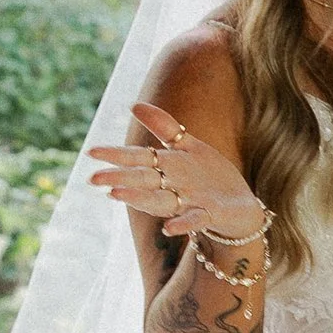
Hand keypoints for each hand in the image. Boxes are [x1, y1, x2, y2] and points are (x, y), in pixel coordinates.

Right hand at [88, 102, 265, 239]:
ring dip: (140, 198)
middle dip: (120, 178)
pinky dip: (183, 224)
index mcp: (167, 167)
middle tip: (93, 179)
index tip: (91, 152)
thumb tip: (134, 104)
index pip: (138, 158)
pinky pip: (195, 220)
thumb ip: (163, 127)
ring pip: (161, 200)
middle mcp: (173, 186)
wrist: (241, 205)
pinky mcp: (210, 215)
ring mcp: (190, 201)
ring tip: (117, 194)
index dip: (117, 155)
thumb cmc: (209, 175)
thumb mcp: (188, 146)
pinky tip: (169, 228)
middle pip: (144, 180)